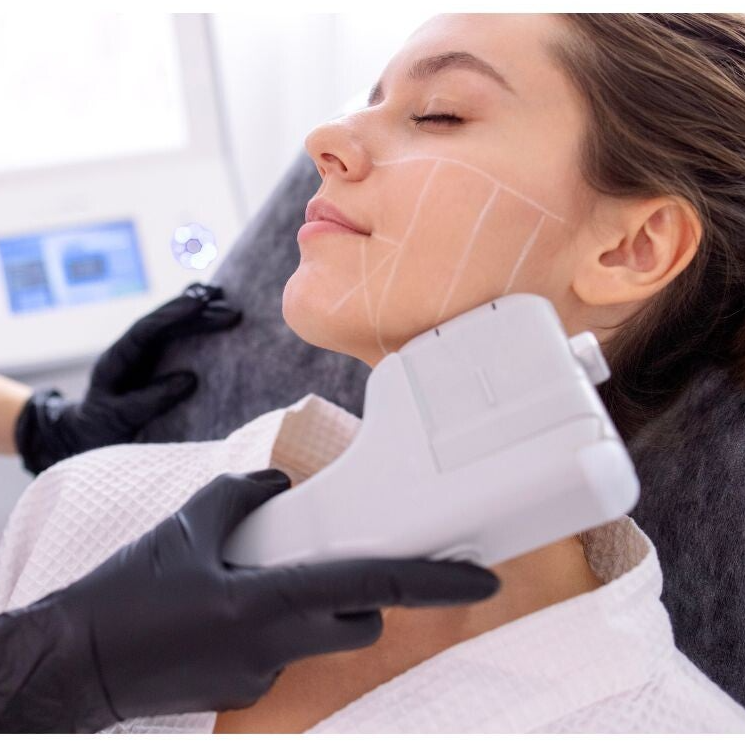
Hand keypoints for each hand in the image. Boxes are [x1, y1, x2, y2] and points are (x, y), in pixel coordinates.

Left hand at [14, 283, 240, 472]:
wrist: (92, 432)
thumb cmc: (103, 427)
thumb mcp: (121, 418)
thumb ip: (151, 400)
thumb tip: (190, 379)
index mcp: (116, 359)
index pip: (144, 329)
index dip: (172, 315)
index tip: (199, 304)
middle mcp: (132, 348)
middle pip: (165, 322)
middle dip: (197, 313)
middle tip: (232, 310)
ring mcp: (146, 351)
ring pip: (175, 325)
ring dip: (202, 315)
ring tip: (231, 307)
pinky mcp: (159, 357)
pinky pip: (180, 336)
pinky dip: (199, 324)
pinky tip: (217, 313)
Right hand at [49, 469, 498, 728]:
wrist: (74, 663)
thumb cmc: (127, 592)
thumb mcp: (187, 524)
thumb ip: (245, 496)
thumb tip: (281, 486)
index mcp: (265, 602)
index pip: (372, 589)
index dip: (435, 582)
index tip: (483, 577)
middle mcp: (274, 646)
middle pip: (361, 623)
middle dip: (368, 599)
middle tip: (339, 565)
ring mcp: (261, 676)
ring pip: (322, 638)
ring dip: (316, 609)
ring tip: (261, 580)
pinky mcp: (245, 689)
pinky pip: (284, 651)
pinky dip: (276, 625)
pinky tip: (228, 608)